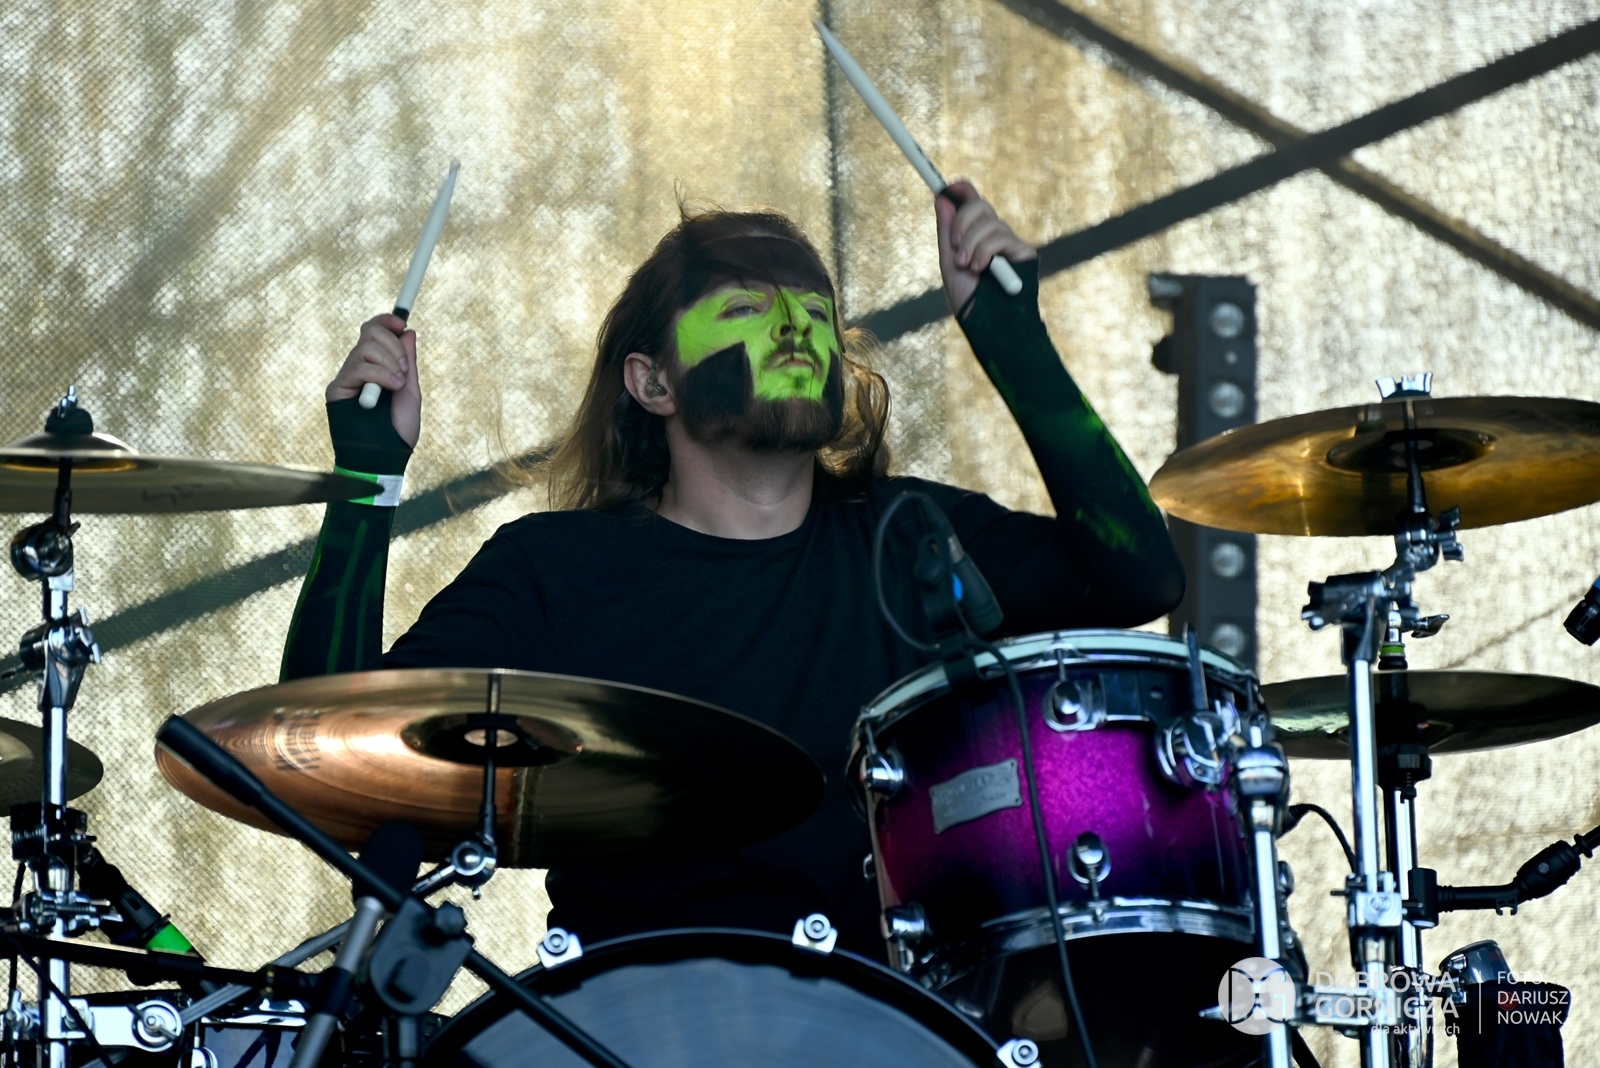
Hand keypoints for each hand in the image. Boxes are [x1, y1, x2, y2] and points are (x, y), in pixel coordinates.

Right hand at [326, 313, 421, 447]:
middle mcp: (359, 368)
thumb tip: (408, 331)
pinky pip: (357, 368)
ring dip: (388, 362)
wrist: (387, 457)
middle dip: (392, 345)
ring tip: (397, 384)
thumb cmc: (399, 430)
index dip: (386, 321)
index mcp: (376, 366)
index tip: (401, 322)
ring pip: (365, 347)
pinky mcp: (337, 389)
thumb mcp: (410, 390)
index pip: (373, 331)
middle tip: (404, 369)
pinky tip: (390, 389)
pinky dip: (379, 374)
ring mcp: (347, 378)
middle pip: (368, 332)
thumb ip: (407, 361)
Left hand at [935, 180, 1036, 314]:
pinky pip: (1001, 237)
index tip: (949, 187)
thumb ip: (947, 231)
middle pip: (980, 205)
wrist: (987, 322)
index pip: (973, 202)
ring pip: (989, 222)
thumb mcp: (950, 261)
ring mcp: (1010, 242)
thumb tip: (942, 198)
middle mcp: (995, 234)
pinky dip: (985, 251)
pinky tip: (981, 268)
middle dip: (963, 223)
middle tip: (955, 247)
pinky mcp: (1024, 252)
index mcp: (976, 235)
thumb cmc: (968, 297)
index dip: (963, 190)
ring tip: (968, 266)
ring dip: (972, 244)